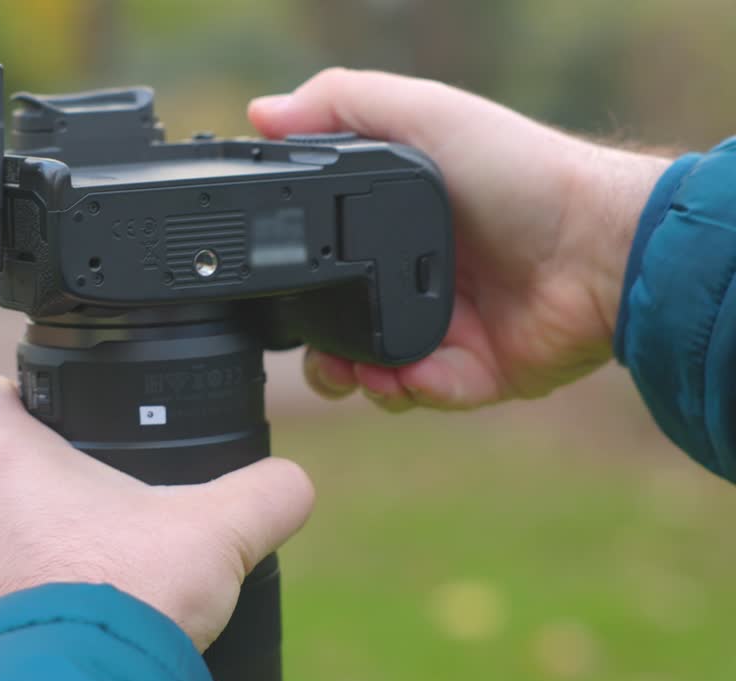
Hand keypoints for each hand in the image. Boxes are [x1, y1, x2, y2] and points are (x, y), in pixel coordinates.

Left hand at [0, 374, 314, 650]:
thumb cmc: (128, 596)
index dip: (11, 397)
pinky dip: (17, 596)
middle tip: (96, 504)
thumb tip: (291, 484)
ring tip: (88, 566)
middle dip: (37, 481)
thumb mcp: (219, 532)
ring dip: (24, 542)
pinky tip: (69, 613)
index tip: (46, 416)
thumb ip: (265, 493)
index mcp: (7, 456)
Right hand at [249, 68, 671, 410]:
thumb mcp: (424, 115)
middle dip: (315, 348)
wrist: (598, 245)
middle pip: (339, 327)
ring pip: (371, 373)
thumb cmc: (520, 172)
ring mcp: (446, 329)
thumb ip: (341, 105)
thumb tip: (261, 112)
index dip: (294, 276)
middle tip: (313, 349)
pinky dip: (406, 391)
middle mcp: (417, 279)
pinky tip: (406, 375)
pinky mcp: (475, 373)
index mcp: (396, 226)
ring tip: (351, 371)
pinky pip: (423, 396)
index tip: (272, 284)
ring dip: (351, 378)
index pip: (325, 259)